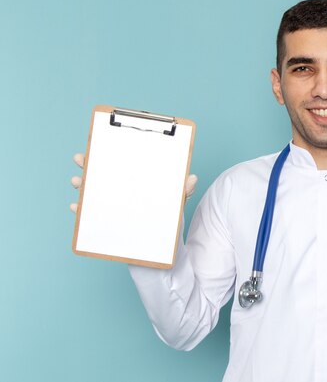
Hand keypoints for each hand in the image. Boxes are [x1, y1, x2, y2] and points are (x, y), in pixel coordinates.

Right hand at [69, 153, 197, 212]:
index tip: (95, 145)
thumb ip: (183, 190)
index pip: (118, 162)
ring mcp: (110, 204)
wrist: (161, 238)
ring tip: (77, 182)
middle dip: (87, 165)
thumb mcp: (175, 200)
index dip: (105, 153)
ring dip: (81, 185)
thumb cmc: (166, 213)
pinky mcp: (106, 221)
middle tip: (81, 159)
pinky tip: (76, 207)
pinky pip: (88, 215)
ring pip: (91, 192)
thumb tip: (193, 178)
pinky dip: (81, 211)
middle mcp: (119, 189)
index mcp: (133, 179)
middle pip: (99, 173)